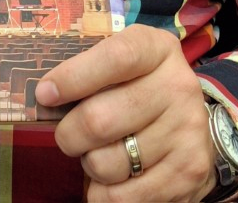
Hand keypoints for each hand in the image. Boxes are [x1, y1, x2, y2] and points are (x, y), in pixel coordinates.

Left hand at [35, 25, 216, 201]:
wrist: (192, 124)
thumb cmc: (140, 88)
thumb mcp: (123, 65)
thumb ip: (90, 70)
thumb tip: (45, 96)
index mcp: (158, 49)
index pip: (115, 58)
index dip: (74, 77)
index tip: (45, 94)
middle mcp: (178, 86)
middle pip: (100, 119)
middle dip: (69, 134)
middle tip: (68, 135)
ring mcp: (186, 131)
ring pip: (107, 163)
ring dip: (89, 163)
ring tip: (99, 153)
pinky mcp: (188, 172)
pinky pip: (122, 196)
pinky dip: (102, 193)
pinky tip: (111, 178)